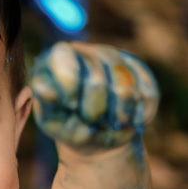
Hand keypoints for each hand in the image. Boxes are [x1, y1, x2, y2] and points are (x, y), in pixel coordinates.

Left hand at [31, 42, 158, 149]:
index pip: (62, 56)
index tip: (70, 106)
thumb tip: (41, 87)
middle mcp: (85, 51)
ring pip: (124, 86)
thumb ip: (47, 105)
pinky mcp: (139, 69)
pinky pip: (146, 93)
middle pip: (96, 78)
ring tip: (108, 125)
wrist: (97, 137)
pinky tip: (129, 122)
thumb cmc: (69, 127)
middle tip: (90, 123)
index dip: (69, 84)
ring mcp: (114, 57)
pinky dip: (137, 116)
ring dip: (117, 116)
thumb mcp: (53, 122)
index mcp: (56, 59)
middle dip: (94, 111)